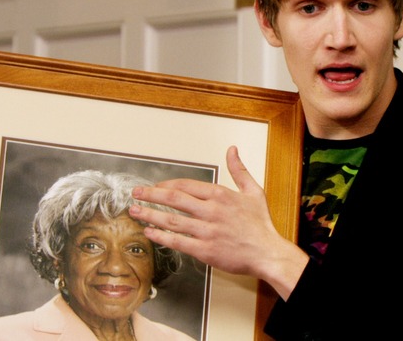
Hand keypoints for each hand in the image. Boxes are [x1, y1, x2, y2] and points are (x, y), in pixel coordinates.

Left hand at [129, 145, 307, 299]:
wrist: (268, 253)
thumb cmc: (261, 225)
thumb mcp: (253, 191)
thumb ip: (239, 170)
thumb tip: (232, 150)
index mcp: (220, 195)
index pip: (185, 185)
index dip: (166, 185)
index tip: (155, 187)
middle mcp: (211, 211)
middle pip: (173, 199)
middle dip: (151, 195)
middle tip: (136, 193)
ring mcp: (206, 231)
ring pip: (171, 220)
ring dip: (150, 215)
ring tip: (135, 211)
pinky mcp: (205, 250)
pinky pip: (177, 242)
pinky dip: (160, 236)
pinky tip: (149, 233)